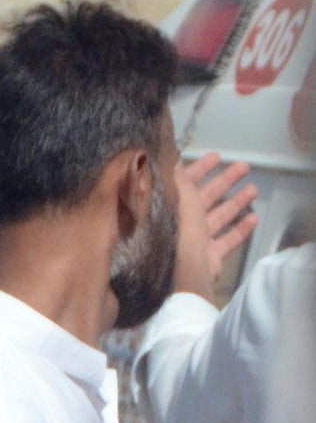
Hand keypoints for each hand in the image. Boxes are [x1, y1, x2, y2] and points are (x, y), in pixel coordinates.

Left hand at [175, 151, 257, 300]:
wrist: (183, 270)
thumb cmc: (178, 228)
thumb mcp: (176, 194)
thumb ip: (175, 174)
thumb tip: (167, 152)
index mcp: (171, 207)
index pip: (184, 183)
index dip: (200, 168)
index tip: (216, 156)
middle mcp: (182, 223)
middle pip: (205, 198)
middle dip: (225, 181)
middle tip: (244, 166)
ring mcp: (196, 242)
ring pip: (218, 217)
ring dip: (236, 202)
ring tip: (255, 188)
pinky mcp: (209, 257)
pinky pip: (227, 241)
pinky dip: (240, 230)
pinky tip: (255, 218)